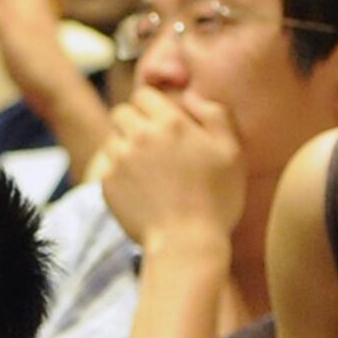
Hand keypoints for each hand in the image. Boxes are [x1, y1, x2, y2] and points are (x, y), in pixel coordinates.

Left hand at [98, 91, 244, 253]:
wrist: (186, 243)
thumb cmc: (216, 199)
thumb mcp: (232, 152)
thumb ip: (215, 114)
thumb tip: (191, 96)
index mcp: (170, 122)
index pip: (145, 95)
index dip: (153, 106)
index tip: (163, 123)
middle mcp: (140, 135)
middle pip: (122, 112)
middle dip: (134, 123)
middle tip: (152, 145)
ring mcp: (119, 159)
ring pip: (112, 138)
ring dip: (124, 146)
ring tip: (146, 169)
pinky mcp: (106, 182)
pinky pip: (106, 166)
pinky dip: (118, 173)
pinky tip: (139, 189)